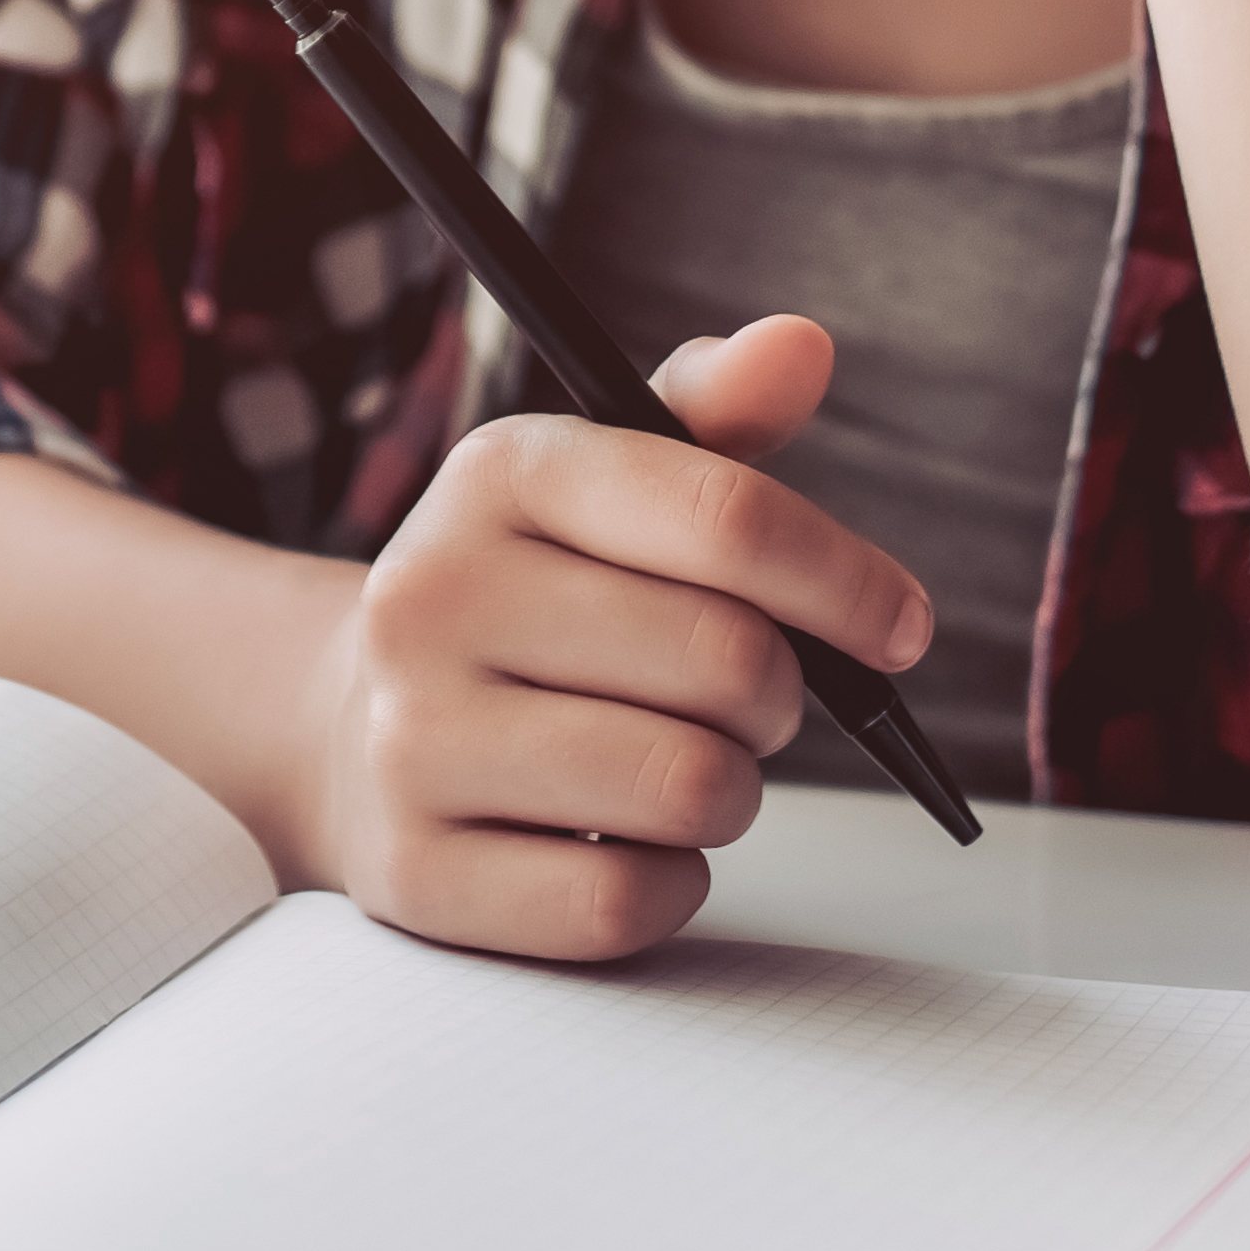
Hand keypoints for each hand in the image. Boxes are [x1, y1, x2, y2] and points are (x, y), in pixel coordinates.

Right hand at [282, 318, 925, 959]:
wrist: (349, 726)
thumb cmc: (530, 600)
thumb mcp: (607, 486)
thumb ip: (717, 420)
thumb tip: (802, 346)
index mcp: (502, 472)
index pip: (727, 518)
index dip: (848, 581)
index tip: (900, 627)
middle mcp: (433, 594)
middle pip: (726, 661)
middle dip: (779, 694)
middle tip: (748, 698)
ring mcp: (410, 740)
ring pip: (688, 788)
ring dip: (730, 791)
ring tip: (682, 763)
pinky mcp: (414, 875)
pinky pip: (624, 904)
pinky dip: (668, 884)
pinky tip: (623, 842)